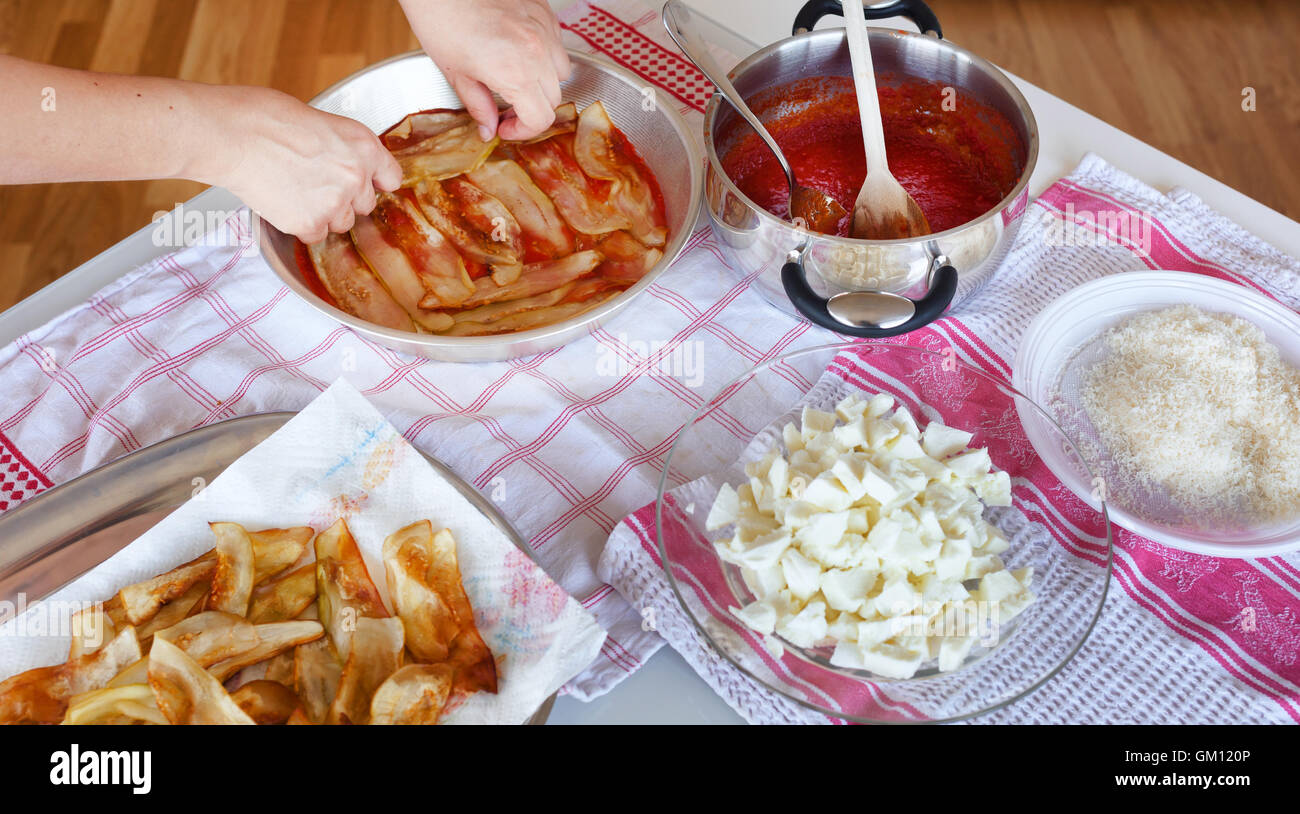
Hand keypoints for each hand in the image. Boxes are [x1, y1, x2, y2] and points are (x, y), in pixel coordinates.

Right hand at [199, 86, 401, 243]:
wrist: (231, 135)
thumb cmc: (263, 117)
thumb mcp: (319, 120)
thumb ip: (342, 146)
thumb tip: (344, 161)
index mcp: (363, 145)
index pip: (392, 177)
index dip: (375, 181)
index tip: (367, 184)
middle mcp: (356, 176)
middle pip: (365, 204)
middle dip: (344, 197)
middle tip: (314, 182)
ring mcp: (334, 203)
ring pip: (341, 223)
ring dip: (324, 213)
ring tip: (295, 190)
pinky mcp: (310, 223)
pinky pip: (316, 236)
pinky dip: (301, 226)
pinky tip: (284, 204)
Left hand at [399, 0, 571, 140]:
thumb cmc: (442, 20)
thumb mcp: (456, 73)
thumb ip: (479, 106)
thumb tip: (488, 128)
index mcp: (516, 73)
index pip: (540, 119)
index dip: (524, 131)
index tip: (507, 128)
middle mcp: (537, 52)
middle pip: (554, 98)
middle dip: (532, 110)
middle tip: (508, 109)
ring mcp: (544, 29)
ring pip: (562, 72)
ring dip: (544, 83)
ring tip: (519, 80)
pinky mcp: (544, 12)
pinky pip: (557, 44)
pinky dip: (545, 55)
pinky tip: (521, 53)